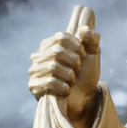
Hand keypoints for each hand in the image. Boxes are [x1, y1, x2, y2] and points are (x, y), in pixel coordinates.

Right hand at [28, 5, 100, 127]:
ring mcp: (33, 71)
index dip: (77, 47)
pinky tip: (66, 90)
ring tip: (72, 81)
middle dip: (74, 62)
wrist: (83, 97)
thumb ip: (92, 39)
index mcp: (49, 44)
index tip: (83, 56)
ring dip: (70, 76)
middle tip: (78, 71)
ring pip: (53, 67)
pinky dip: (64, 87)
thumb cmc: (85, 74)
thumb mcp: (93, 54)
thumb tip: (84, 29)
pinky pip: (50, 82)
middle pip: (57, 51)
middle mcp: (38, 56)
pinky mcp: (33, 86)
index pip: (61, 37)